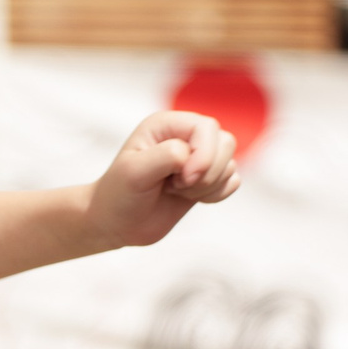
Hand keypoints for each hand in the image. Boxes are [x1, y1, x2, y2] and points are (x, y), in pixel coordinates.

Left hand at [84, 110, 240, 249]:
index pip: (206, 127)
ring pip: (230, 163)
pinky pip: (232, 182)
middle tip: (178, 185)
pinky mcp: (205, 180)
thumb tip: (190, 155)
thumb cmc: (118, 194)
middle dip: (208, 171)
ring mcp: (197, 159)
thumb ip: (164, 156)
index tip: (184, 179)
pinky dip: (216, 195)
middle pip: (225, 142)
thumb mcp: (134, 172)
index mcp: (166, 125)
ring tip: (178, 191)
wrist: (116, 223)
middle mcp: (185, 137)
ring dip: (209, 185)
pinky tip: (190, 199)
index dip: (204, 154)